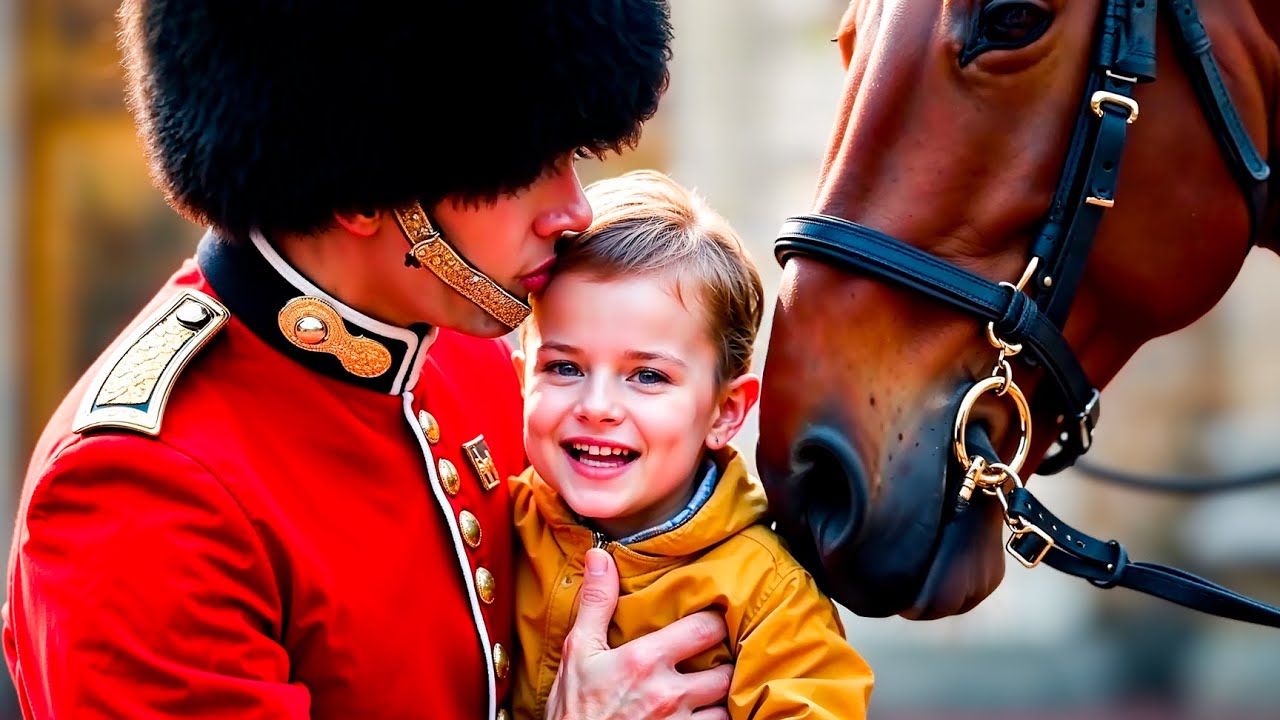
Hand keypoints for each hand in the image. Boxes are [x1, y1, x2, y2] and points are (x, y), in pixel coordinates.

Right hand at [544, 549, 732, 719]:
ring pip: (725, 704)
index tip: (712, 618)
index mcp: (645, 660)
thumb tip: (600, 556)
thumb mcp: (578, 652)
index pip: (705, 628)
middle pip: (725, 669)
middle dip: (723, 661)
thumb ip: (596, 603)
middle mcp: (668, 694)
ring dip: (722, 696)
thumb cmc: (574, 709)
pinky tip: (704, 713)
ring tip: (713, 687)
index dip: (713, 620)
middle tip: (717, 655)